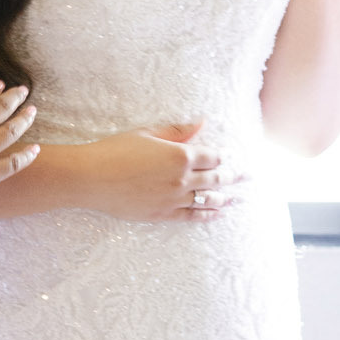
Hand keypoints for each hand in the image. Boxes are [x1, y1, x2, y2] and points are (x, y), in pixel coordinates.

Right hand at [81, 122, 247, 221]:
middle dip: (235, 177)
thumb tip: (202, 122)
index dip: (223, 156)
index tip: (230, 156)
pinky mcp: (163, 215)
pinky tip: (217, 214)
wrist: (91, 178)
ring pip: (209, 200)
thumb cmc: (115, 150)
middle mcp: (182, 179)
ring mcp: (174, 199)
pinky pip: (193, 217)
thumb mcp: (147, 134)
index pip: (213, 156)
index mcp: (181, 155)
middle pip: (217, 179)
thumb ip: (178, 131)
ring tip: (239, 200)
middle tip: (249, 177)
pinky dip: (208, 215)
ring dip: (226, 199)